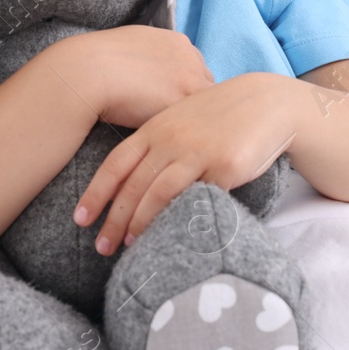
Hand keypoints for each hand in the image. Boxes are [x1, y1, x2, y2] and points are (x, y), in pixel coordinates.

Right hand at [51, 25, 215, 130]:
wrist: (86, 72)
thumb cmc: (98, 61)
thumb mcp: (131, 47)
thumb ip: (150, 58)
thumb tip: (148, 74)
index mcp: (177, 42)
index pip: (195, 70)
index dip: (184, 90)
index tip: (170, 103)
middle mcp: (191, 57)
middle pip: (204, 88)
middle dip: (191, 105)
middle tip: (175, 124)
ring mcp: (191, 80)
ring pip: (202, 108)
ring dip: (191, 121)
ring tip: (172, 136)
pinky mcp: (184, 105)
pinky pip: (194, 124)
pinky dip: (185, 134)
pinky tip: (169, 142)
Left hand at [72, 73, 303, 254]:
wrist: (267, 103)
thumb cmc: (220, 116)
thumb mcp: (181, 120)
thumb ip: (158, 142)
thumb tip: (132, 180)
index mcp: (155, 127)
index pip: (116, 164)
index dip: (96, 193)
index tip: (80, 219)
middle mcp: (171, 139)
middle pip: (133, 185)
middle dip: (114, 219)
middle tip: (101, 246)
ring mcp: (197, 152)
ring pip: (158, 194)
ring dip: (140, 224)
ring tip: (129, 246)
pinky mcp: (224, 166)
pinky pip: (196, 199)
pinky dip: (177, 219)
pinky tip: (169, 236)